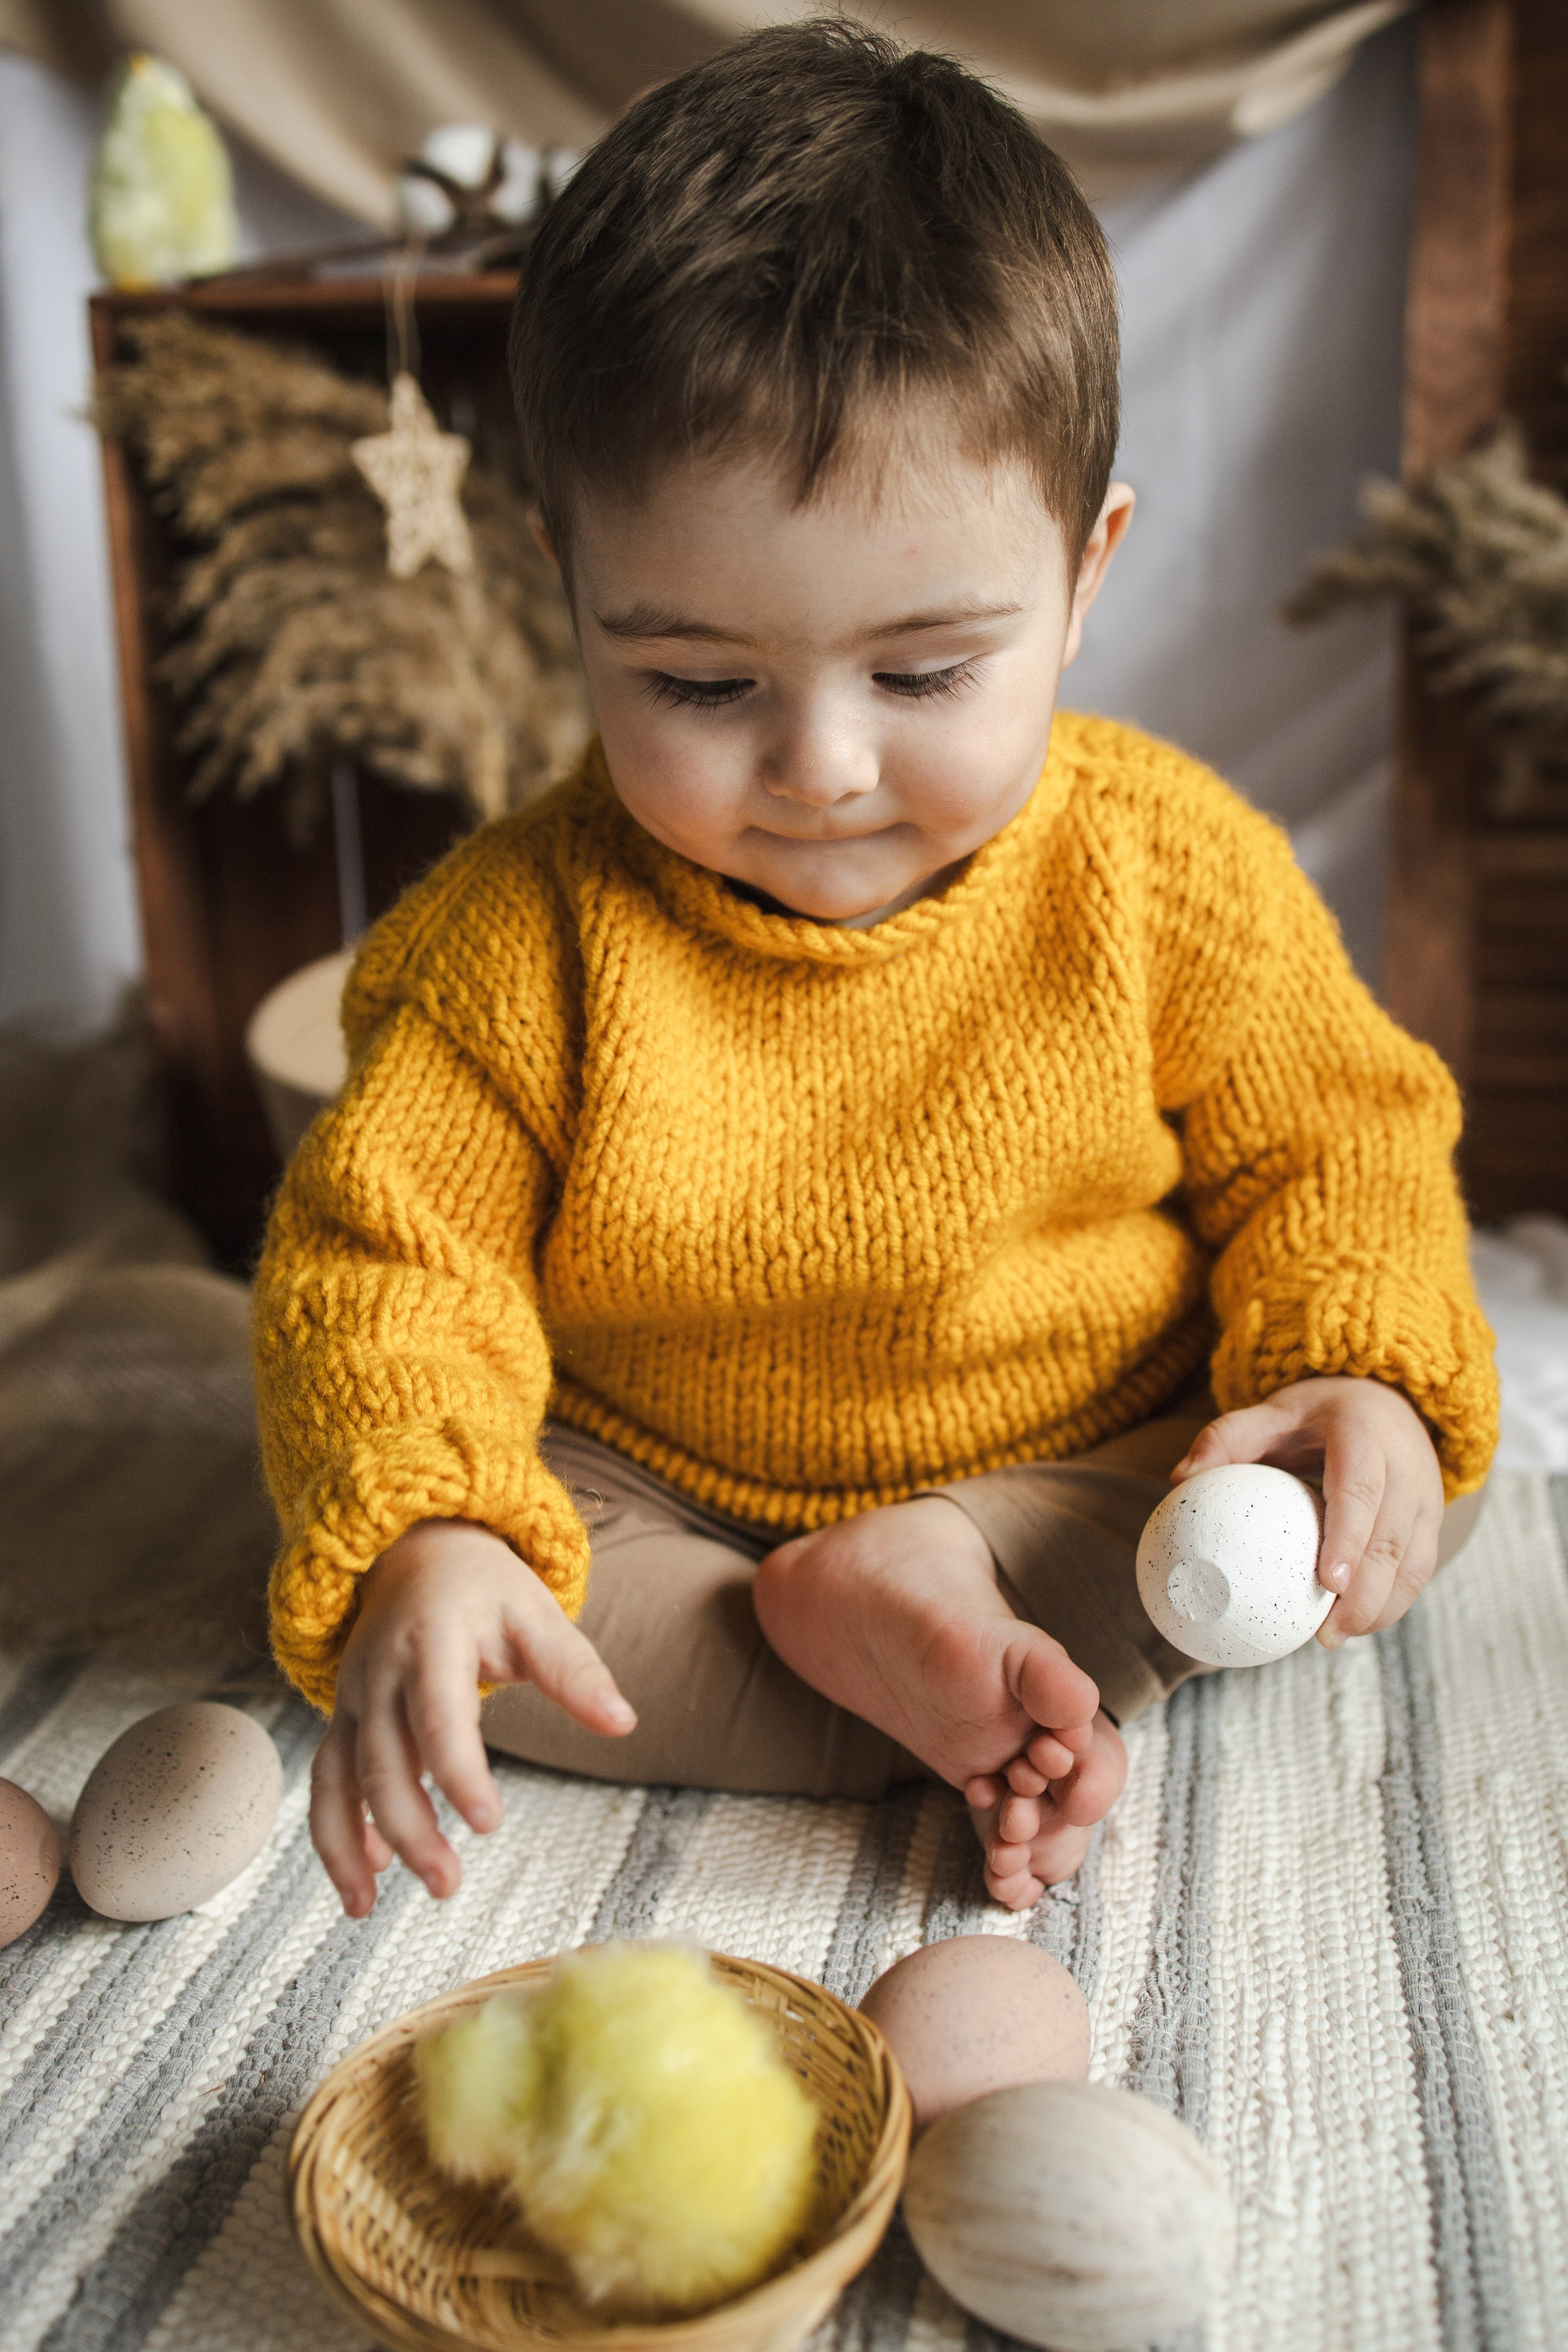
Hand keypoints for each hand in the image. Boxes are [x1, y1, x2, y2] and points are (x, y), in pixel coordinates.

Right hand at [311, 1518, 633, 1915]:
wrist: (414, 1549)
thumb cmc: (485, 1587)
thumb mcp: (537, 1613)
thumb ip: (575, 1670)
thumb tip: (624, 1724)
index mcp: (431, 1641)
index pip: (439, 1714)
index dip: (458, 1772)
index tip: (487, 1823)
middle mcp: (380, 1672)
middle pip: (383, 1760)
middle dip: (409, 1828)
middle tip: (447, 1886)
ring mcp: (353, 1697)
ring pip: (338, 1778)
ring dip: (350, 1844)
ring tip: (370, 1908)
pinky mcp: (342, 1717)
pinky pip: (325, 1780)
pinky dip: (334, 1831)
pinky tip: (365, 1879)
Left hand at [1169, 1375, 1444, 1649]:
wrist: (1383, 1400)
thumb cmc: (1313, 1417)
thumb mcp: (1270, 1412)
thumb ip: (1225, 1438)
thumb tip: (1178, 1480)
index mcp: (1364, 1434)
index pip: (1361, 1491)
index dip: (1350, 1537)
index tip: (1329, 1583)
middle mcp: (1406, 1466)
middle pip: (1391, 1538)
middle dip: (1366, 1594)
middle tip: (1326, 1634)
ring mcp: (1426, 1495)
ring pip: (1411, 1561)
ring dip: (1379, 1608)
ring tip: (1333, 1639)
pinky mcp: (1433, 1520)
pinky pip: (1418, 1569)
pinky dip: (1392, 1603)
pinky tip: (1355, 1627)